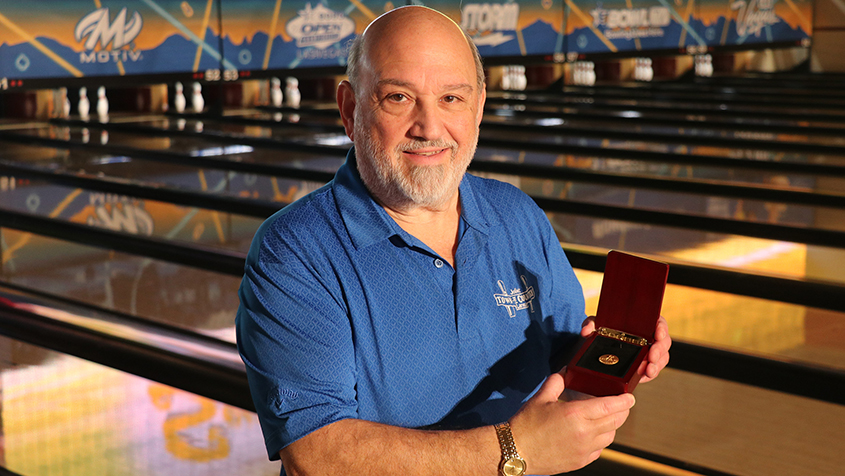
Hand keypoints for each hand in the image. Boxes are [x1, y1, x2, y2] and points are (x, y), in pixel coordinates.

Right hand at [508, 370, 634, 473]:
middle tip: (621, 405)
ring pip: (610, 436)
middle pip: (615, 421)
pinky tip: (592, 434)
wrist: (516, 451)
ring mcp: (583, 450)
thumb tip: (565, 371)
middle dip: (622, 412)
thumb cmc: (526, 425)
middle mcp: (584, 433)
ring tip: (605, 418)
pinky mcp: (580, 462)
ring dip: (611, 426)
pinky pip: (599, 450)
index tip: (630, 397)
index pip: (610, 406)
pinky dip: (600, 440)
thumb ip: (556, 381)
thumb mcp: (541, 397)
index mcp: (575, 414)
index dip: (624, 401)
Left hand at [580, 315, 670, 382]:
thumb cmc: (603, 330)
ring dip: (656, 366)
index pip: (660, 323)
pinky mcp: (644, 366)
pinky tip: (642, 377)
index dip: (662, 328)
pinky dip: (648, 375)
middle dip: (659, 351)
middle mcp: (650, 338)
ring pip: (661, 359)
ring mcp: (649, 353)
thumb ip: (590, 323)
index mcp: (644, 324)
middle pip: (663, 344)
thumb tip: (586, 331)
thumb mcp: (596, 324)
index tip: (657, 334)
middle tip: (651, 357)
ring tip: (648, 371)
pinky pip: (651, 371)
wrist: (601, 345)